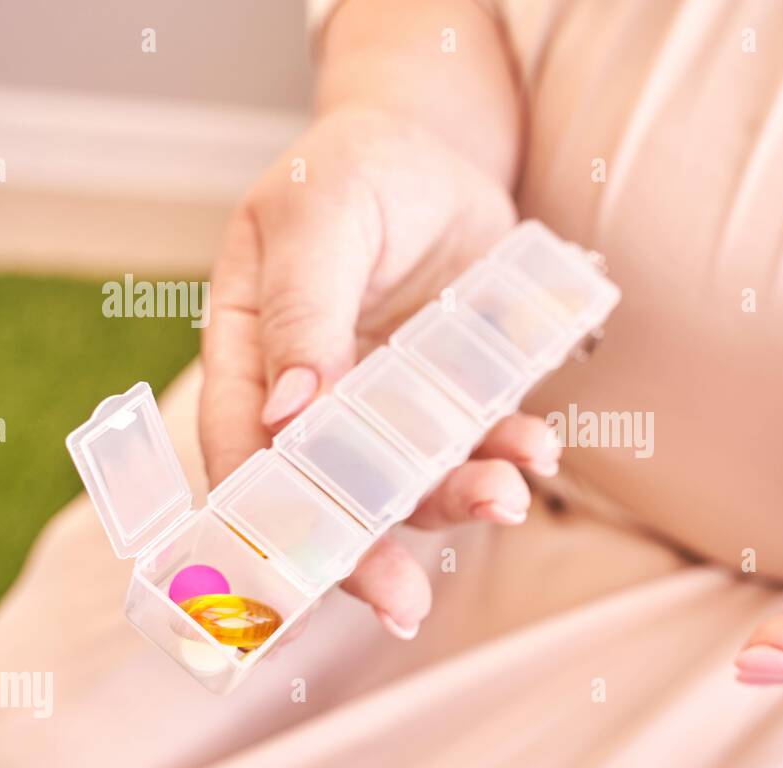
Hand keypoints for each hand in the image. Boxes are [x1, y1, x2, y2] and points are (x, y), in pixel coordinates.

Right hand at [201, 109, 555, 639]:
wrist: (435, 151)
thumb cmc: (355, 171)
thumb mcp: (319, 217)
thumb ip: (301, 309)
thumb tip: (290, 414)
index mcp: (251, 354)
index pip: (242, 453)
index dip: (265, 522)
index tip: (299, 578)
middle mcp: (317, 396)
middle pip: (330, 492)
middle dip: (366, 552)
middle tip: (401, 602)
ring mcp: (390, 402)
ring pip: (415, 476)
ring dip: (458, 500)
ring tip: (506, 500)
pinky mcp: (455, 395)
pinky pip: (481, 439)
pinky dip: (511, 452)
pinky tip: (540, 450)